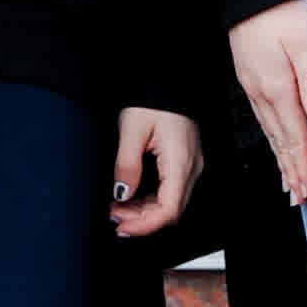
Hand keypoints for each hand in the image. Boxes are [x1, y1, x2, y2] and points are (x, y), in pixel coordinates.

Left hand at [109, 106, 202, 239]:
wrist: (169, 79)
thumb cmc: (153, 98)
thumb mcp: (132, 130)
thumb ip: (127, 165)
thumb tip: (122, 193)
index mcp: (180, 161)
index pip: (168, 209)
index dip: (145, 225)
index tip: (123, 227)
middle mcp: (191, 167)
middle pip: (171, 210)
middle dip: (142, 220)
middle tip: (115, 217)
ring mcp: (191, 164)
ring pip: (171, 202)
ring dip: (145, 211)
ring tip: (120, 208)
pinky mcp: (186, 161)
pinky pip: (171, 190)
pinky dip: (151, 199)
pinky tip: (134, 197)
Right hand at [227, 5, 306, 203]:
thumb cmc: (280, 10)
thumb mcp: (304, 41)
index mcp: (278, 87)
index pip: (296, 136)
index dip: (305, 165)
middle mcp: (263, 93)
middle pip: (282, 141)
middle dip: (293, 172)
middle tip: (302, 199)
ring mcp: (255, 87)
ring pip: (272, 133)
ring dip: (283, 161)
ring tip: (292, 185)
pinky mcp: (252, 79)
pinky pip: (264, 119)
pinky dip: (273, 140)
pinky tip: (278, 146)